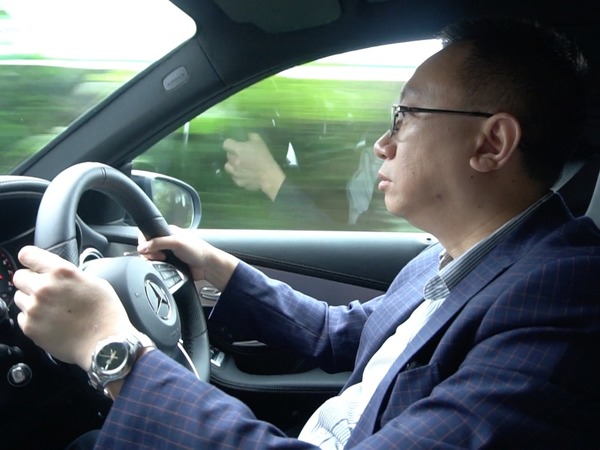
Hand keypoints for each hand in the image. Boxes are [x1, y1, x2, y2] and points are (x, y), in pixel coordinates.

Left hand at [12, 246, 135, 370]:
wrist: (104, 343)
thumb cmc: (105, 313)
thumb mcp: (96, 282)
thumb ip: (72, 275)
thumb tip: (60, 275)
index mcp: (61, 272)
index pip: (27, 254)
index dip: (31, 259)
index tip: (34, 264)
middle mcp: (44, 288)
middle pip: (19, 276)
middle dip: (31, 281)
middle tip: (46, 290)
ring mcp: (34, 308)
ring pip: (19, 297)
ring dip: (31, 300)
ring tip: (50, 308)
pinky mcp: (29, 327)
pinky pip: (22, 316)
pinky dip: (32, 317)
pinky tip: (50, 321)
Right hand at [137, 227, 238, 290]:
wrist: (208, 266)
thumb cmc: (198, 250)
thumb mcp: (176, 242)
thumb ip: (158, 243)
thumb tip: (141, 248)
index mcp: (168, 232)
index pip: (148, 234)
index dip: (145, 243)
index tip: (150, 249)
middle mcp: (167, 242)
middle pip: (148, 248)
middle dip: (150, 254)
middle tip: (160, 257)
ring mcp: (168, 254)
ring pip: (151, 258)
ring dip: (154, 262)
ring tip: (164, 262)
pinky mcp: (170, 265)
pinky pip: (158, 267)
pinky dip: (159, 268)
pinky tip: (165, 268)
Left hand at [222, 132, 285, 199]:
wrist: (269, 176)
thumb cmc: (265, 158)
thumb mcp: (260, 142)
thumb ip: (252, 136)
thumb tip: (247, 135)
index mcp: (238, 150)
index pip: (226, 144)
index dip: (230, 143)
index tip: (235, 145)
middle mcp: (233, 161)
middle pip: (228, 155)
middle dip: (233, 154)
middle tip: (242, 155)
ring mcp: (234, 173)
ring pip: (228, 166)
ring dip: (232, 165)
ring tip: (240, 165)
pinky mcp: (238, 182)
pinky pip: (234, 177)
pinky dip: (238, 175)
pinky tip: (245, 174)